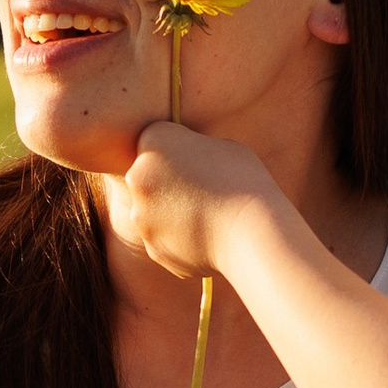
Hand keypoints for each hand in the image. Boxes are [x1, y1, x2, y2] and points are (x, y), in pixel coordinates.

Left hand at [122, 123, 280, 281]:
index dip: (179, 150)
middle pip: (148, 176)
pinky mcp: (151, 247)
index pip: (157, 140)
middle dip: (168, 182)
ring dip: (173, 212)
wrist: (250, 233)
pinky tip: (207, 236)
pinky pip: (163, 238)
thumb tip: (188, 161)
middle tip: (204, 190)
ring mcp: (140, 216)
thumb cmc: (244, 182)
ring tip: (209, 216)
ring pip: (154, 211)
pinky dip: (180, 238)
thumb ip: (194, 151)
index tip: (201, 161)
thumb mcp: (222, 147)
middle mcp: (137, 176)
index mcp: (154, 140)